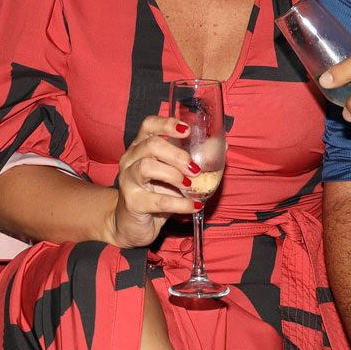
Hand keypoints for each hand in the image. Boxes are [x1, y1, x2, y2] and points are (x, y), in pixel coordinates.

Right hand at [108, 114, 199, 248]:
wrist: (133, 225)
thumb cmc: (155, 194)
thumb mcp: (173, 175)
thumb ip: (192, 161)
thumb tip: (222, 146)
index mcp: (140, 147)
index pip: (149, 125)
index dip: (168, 124)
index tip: (187, 130)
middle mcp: (130, 160)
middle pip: (151, 145)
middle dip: (177, 155)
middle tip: (194, 169)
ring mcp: (128, 181)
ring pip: (147, 166)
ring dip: (174, 175)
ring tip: (190, 185)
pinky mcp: (133, 203)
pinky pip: (158, 200)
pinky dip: (181, 203)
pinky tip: (194, 205)